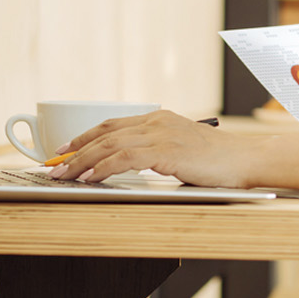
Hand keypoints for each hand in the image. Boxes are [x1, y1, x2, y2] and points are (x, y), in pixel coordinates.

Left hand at [49, 111, 262, 186]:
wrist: (246, 159)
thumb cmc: (218, 161)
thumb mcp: (181, 151)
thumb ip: (156, 153)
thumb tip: (127, 166)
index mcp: (158, 119)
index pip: (111, 126)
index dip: (83, 138)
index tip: (62, 151)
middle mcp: (156, 121)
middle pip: (104, 134)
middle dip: (73, 151)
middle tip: (52, 167)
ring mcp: (161, 134)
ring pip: (109, 145)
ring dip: (81, 161)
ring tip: (62, 176)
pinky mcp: (166, 150)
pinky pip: (125, 158)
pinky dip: (102, 168)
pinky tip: (89, 178)